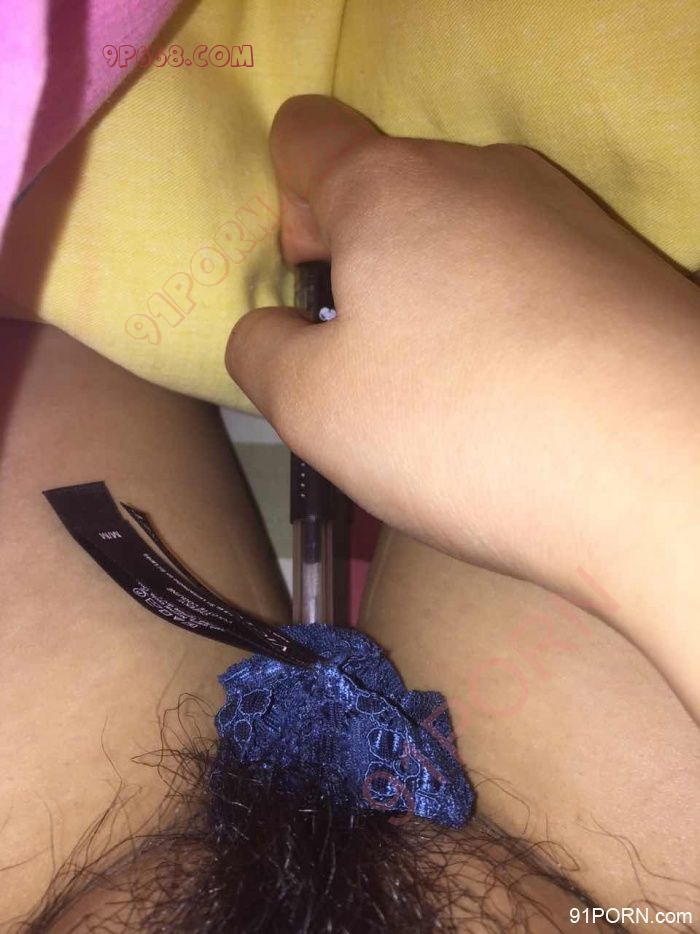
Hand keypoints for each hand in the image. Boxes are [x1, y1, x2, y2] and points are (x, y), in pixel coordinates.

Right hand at [226, 96, 699, 715]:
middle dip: (361, 263)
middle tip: (370, 363)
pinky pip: (528, 273)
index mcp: (389, 187)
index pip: (306, 137)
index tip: (306, 280)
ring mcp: (563, 214)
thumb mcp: (312, 407)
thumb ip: (261, 353)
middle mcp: (482, 174)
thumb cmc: (461, 425)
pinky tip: (520, 394)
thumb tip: (271, 330)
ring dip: (434, 297)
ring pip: (463, 236)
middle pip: (390, 192)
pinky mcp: (620, 265)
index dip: (286, 200)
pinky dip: (504, 319)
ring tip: (452, 393)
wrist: (667, 470)